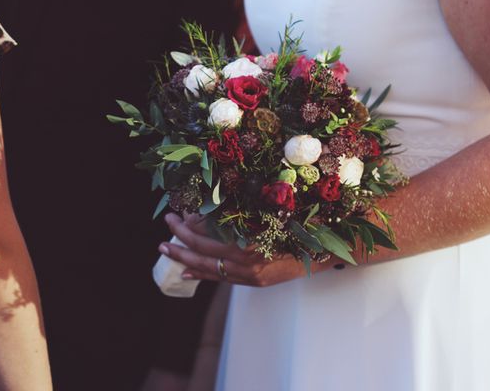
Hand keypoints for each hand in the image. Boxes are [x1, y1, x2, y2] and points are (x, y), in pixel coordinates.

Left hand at [160, 213, 338, 286]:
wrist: (324, 249)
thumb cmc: (298, 224)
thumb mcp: (266, 211)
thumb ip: (237, 212)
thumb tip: (204, 208)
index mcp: (249, 241)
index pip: (208, 237)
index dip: (187, 228)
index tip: (175, 216)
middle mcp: (248, 262)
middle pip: (205, 254)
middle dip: (181, 242)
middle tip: (165, 231)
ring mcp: (251, 275)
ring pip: (211, 270)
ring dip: (186, 259)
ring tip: (167, 251)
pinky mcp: (255, 282)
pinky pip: (223, 280)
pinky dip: (204, 274)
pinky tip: (187, 270)